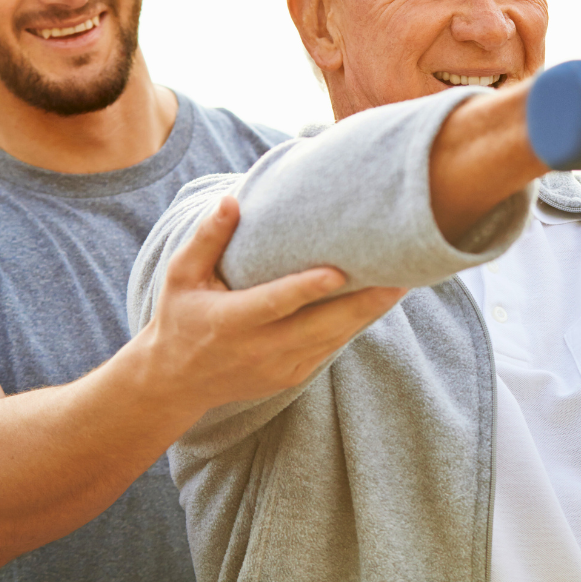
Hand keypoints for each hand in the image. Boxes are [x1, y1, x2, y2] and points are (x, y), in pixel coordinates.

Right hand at [140, 196, 404, 415]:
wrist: (177, 381)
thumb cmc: (180, 316)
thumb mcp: (180, 276)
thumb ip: (206, 239)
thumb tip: (232, 200)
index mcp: (230, 322)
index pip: (275, 304)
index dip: (307, 288)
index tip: (340, 271)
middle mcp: (259, 348)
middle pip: (321, 325)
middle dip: (364, 302)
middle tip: (401, 275)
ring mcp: (280, 366)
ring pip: (335, 338)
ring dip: (370, 312)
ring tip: (404, 282)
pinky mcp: (294, 375)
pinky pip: (333, 347)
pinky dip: (357, 325)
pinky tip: (381, 302)